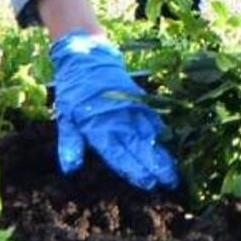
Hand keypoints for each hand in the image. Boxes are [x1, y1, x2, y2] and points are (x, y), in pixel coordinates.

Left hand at [49, 31, 179, 190]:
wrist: (89, 57)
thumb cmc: (75, 91)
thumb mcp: (65, 117)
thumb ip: (69, 143)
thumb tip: (70, 169)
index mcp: (99, 128)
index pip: (120, 155)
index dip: (135, 170)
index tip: (149, 183)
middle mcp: (119, 120)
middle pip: (140, 147)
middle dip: (156, 165)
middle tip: (171, 182)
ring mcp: (131, 108)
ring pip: (150, 134)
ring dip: (162, 152)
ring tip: (175, 169)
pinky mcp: (139, 99)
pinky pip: (153, 118)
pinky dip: (162, 131)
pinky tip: (171, 142)